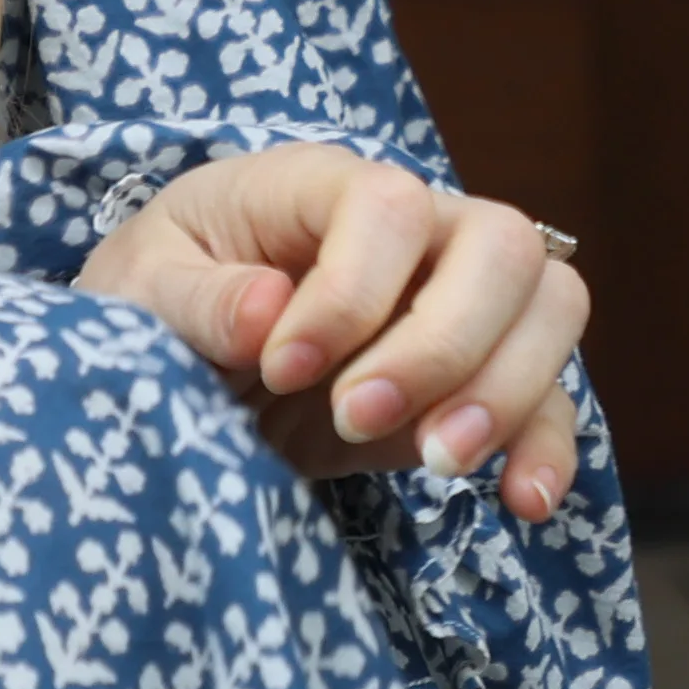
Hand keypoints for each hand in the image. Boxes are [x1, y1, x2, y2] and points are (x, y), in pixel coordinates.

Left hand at [78, 144, 590, 521]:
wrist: (183, 356)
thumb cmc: (160, 295)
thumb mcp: (138, 287)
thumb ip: (195, 297)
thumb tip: (268, 312)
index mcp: (323, 185)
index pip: (389, 207)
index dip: (350, 292)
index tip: (281, 367)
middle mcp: (416, 228)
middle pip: (501, 247)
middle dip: (442, 345)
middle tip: (354, 414)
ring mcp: (458, 299)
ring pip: (549, 307)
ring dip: (505, 391)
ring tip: (437, 462)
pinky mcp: (473, 379)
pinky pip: (550, 398)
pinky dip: (546, 448)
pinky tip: (522, 503)